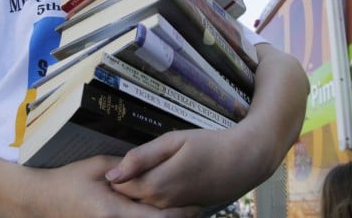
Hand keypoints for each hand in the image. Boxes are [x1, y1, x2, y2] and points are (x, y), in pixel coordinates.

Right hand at [22, 155, 201, 217]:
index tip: (196, 206)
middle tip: (196, 210)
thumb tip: (150, 168)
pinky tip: (156, 213)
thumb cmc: (68, 181)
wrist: (41, 201)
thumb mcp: (98, 167)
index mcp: (113, 212)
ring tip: (183, 212)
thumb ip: (126, 169)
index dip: (179, 214)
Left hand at [106, 43, 308, 211]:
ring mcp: (176, 209)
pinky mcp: (186, 209)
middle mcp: (164, 203)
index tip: (106, 165)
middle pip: (130, 200)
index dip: (113, 177)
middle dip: (122, 187)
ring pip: (145, 206)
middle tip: (118, 168)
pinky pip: (160, 208)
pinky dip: (152, 198)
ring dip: (136, 193)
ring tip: (136, 174)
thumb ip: (142, 157)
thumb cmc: (210, 145)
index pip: (121, 188)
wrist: (245, 161)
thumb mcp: (174, 141)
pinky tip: (156, 182)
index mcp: (158, 185)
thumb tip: (113, 174)